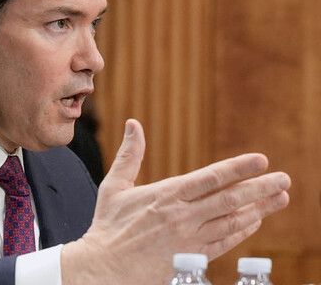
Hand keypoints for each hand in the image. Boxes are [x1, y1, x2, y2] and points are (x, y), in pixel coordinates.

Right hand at [61, 119, 290, 283]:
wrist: (106, 267)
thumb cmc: (109, 225)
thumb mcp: (115, 186)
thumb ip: (130, 154)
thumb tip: (133, 124)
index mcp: (166, 195)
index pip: (210, 178)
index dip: (238, 169)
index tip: (260, 161)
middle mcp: (182, 216)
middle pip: (229, 200)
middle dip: (260, 188)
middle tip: (284, 180)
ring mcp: (189, 239)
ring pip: (232, 222)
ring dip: (259, 209)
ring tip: (280, 199)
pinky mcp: (191, 258)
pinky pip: (224, 243)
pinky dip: (242, 232)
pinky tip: (255, 222)